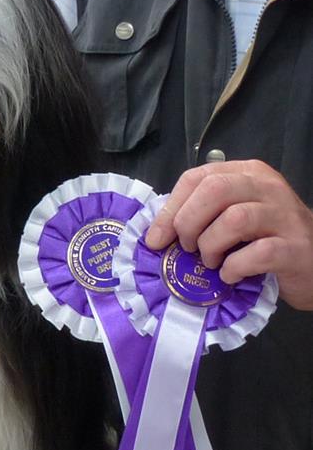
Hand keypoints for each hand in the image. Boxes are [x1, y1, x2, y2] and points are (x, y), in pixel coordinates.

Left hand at [144, 159, 312, 310]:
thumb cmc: (267, 241)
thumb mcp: (234, 219)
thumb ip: (203, 216)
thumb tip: (156, 234)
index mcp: (247, 174)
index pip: (197, 178)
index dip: (171, 209)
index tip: (156, 238)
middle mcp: (267, 187)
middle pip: (214, 190)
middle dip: (188, 223)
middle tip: (187, 248)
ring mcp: (284, 215)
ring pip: (235, 218)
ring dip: (211, 246)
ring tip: (211, 262)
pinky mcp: (294, 247)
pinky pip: (258, 253)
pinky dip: (235, 268)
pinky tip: (231, 275)